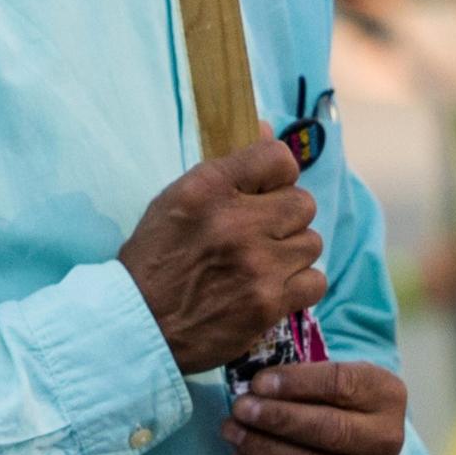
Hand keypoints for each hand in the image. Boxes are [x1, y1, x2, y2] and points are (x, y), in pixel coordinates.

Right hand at [117, 140, 324, 374]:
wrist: (140, 323)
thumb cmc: (156, 257)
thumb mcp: (177, 199)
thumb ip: (226, 168)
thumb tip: (270, 131)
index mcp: (209, 187)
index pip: (278, 157)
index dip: (278, 174)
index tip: (266, 191)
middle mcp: (238, 221)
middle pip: (303, 203)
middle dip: (285, 217)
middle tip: (262, 233)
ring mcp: (258, 265)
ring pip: (311, 243)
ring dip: (291, 253)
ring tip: (264, 263)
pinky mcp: (269, 304)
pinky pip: (315, 281)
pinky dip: (298, 285)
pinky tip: (273, 287)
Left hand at [223, 358, 407, 454]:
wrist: (360, 441)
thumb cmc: (334, 397)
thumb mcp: (330, 373)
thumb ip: (300, 374)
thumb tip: (255, 387)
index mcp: (385, 394)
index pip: (340, 385)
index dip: (296, 384)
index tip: (257, 383)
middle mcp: (386, 439)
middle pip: (329, 430)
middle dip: (277, 420)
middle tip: (240, 409)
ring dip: (265, 450)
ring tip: (233, 432)